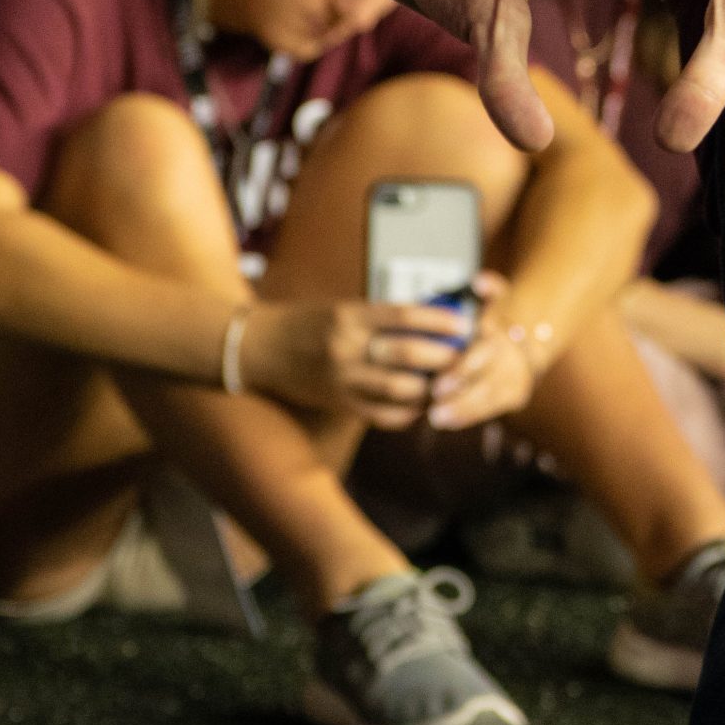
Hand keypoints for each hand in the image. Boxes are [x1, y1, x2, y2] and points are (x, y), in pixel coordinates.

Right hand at [239, 297, 470, 428]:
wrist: (260, 348)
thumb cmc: (309, 323)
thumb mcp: (343, 309)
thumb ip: (382, 317)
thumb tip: (434, 318)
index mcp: (350, 315)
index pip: (406, 315)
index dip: (441, 321)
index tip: (464, 325)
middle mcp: (346, 346)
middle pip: (409, 354)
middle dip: (444, 358)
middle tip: (464, 358)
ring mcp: (341, 378)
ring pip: (400, 389)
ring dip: (430, 389)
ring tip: (448, 384)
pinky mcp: (338, 403)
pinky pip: (383, 415)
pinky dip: (408, 413)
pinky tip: (422, 406)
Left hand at [427, 271, 543, 429]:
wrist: (530, 338)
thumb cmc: (499, 316)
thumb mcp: (500, 294)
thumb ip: (490, 287)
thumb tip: (479, 281)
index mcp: (503, 337)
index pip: (485, 356)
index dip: (462, 371)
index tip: (437, 384)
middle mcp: (512, 360)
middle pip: (487, 382)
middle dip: (460, 396)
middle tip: (432, 406)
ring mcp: (515, 379)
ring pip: (490, 399)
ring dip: (463, 410)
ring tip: (435, 418)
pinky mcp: (515, 396)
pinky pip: (491, 409)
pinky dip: (468, 416)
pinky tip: (446, 422)